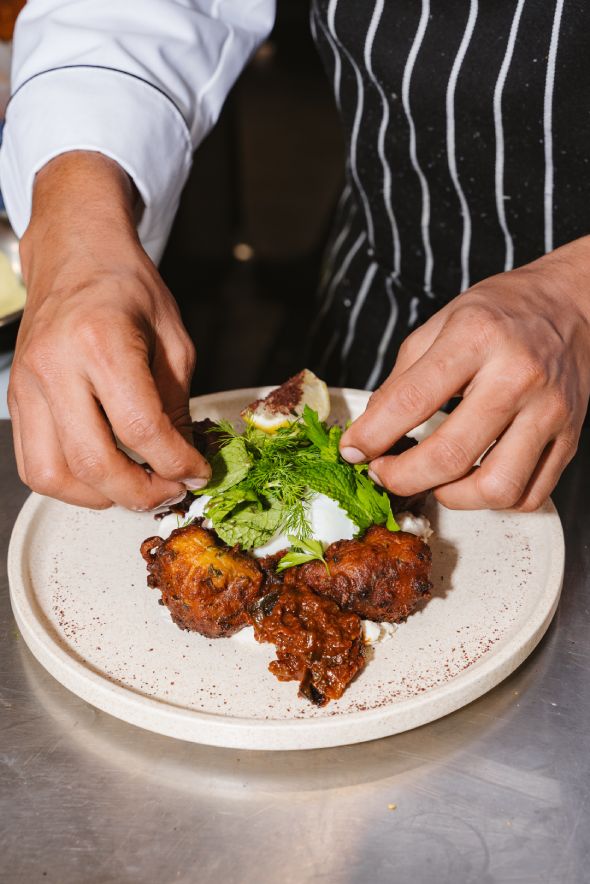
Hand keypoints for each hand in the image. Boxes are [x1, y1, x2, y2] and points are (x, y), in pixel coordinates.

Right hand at [9, 151, 209, 509]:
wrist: (75, 253)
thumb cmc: (127, 288)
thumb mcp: (173, 340)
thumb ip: (177, 403)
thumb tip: (185, 460)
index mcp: (101, 341)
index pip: (140, 428)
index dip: (176, 463)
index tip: (197, 473)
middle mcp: (55, 366)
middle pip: (93, 461)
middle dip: (140, 492)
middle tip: (170, 490)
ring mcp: (26, 384)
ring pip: (54, 474)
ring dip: (102, 496)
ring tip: (136, 487)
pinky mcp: (16, 398)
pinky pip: (33, 464)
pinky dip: (70, 485)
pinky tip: (102, 476)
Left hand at [340, 239, 589, 509]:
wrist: (572, 306)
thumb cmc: (503, 312)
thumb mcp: (442, 322)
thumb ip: (403, 376)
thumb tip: (372, 429)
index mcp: (477, 337)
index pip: (412, 401)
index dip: (372, 436)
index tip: (353, 450)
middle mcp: (517, 376)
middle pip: (451, 455)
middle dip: (402, 477)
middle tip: (385, 472)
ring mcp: (549, 412)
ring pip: (496, 488)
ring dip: (452, 497)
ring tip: (435, 480)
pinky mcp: (569, 439)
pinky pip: (529, 495)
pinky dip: (493, 501)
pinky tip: (475, 479)